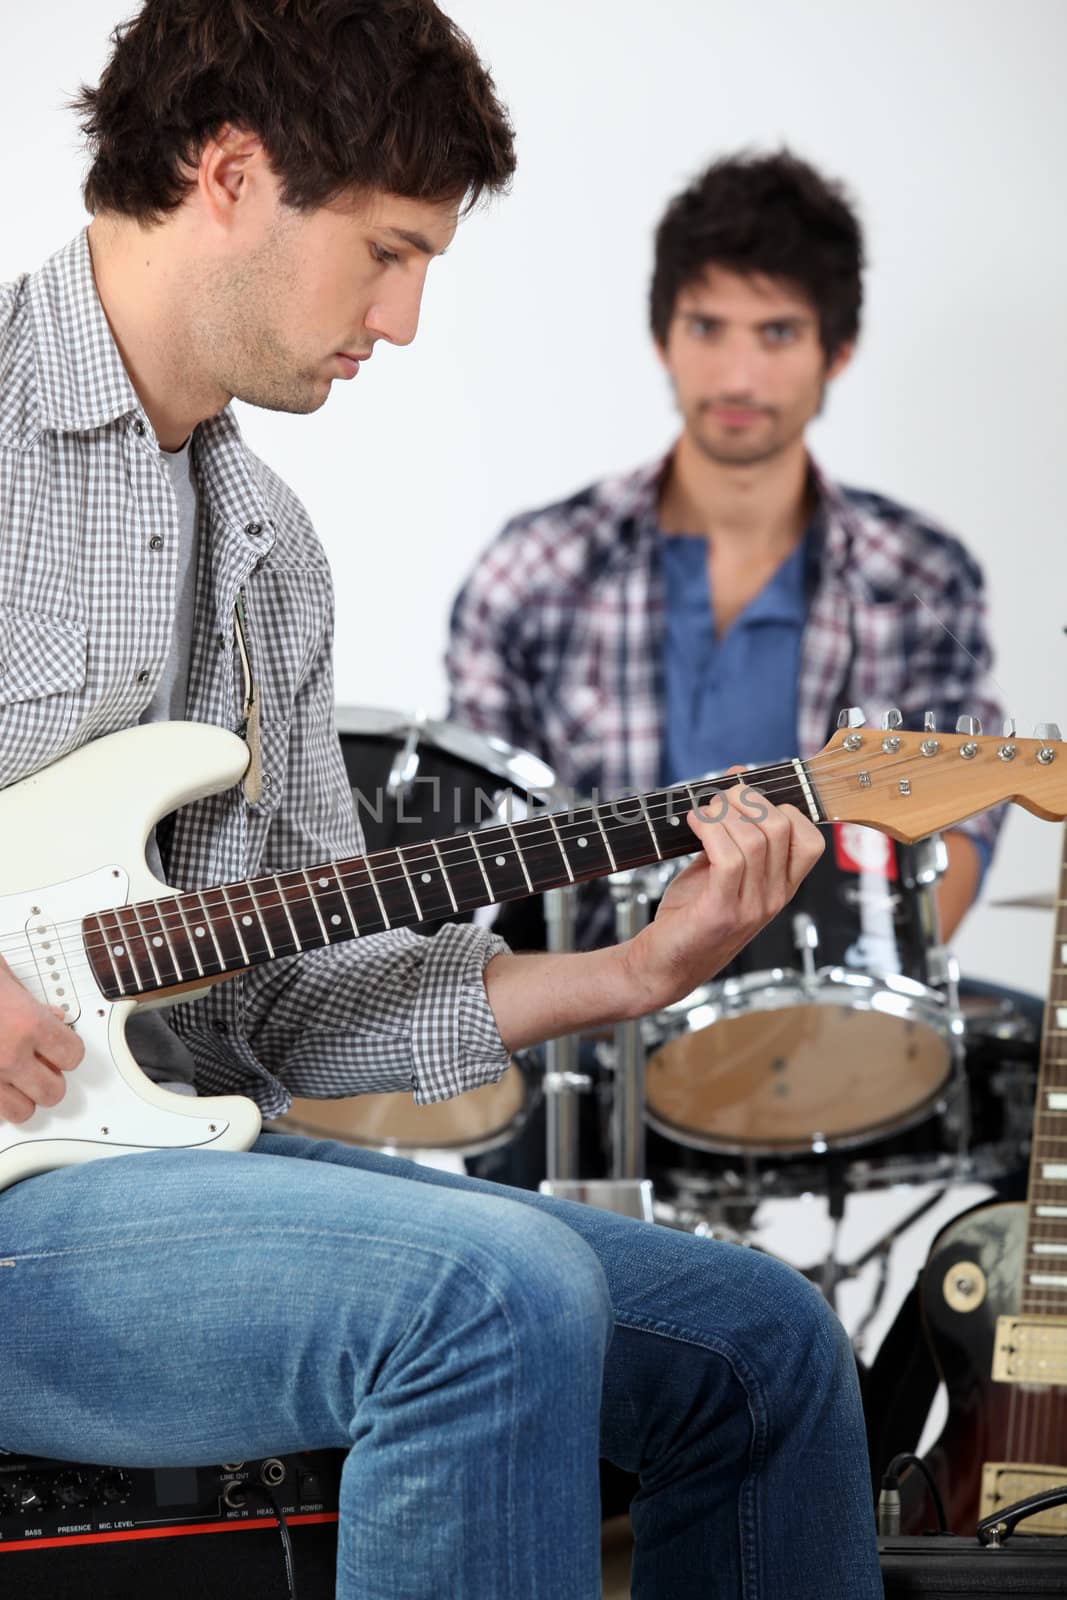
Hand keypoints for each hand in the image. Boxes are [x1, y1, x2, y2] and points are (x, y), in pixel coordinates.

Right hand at [0, 953, 83, 1123]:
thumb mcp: (2, 976)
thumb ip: (31, 999)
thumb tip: (53, 1015)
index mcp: (27, 1023)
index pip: (72, 1055)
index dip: (67, 1051)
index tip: (61, 1047)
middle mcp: (8, 1056)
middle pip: (52, 1092)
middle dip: (49, 1079)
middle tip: (40, 1066)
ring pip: (21, 1111)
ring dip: (21, 1097)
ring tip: (13, 1078)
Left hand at [618, 772, 823, 1014]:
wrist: (662, 966)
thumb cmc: (690, 916)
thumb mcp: (719, 868)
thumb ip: (733, 828)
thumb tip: (738, 774)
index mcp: (782, 888)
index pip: (811, 840)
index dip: (784, 808)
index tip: (749, 798)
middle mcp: (774, 899)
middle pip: (780, 829)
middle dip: (748, 800)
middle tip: (719, 798)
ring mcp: (751, 908)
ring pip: (753, 839)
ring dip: (723, 813)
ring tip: (702, 811)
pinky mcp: (721, 912)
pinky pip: (727, 857)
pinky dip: (709, 829)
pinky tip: (693, 823)